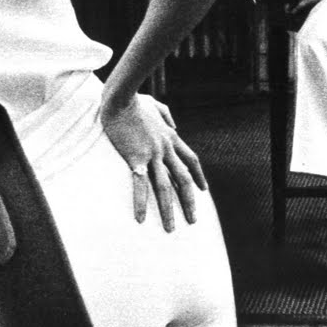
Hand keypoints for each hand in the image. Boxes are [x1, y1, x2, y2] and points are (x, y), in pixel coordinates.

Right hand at [99, 93, 207, 232]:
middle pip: (184, 179)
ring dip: (168, 210)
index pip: (191, 160)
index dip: (199, 175)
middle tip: (193, 220)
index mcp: (171, 137)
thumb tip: (174, 125)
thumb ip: (167, 115)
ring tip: (170, 229)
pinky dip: (141, 202)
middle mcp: (167, 149)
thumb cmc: (135, 100)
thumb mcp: (156, 105)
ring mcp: (154, 154)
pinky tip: (141, 218)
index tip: (203, 190)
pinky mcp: (137, 158)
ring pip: (166, 187)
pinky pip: (141, 185)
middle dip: (189, 201)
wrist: (122, 98)